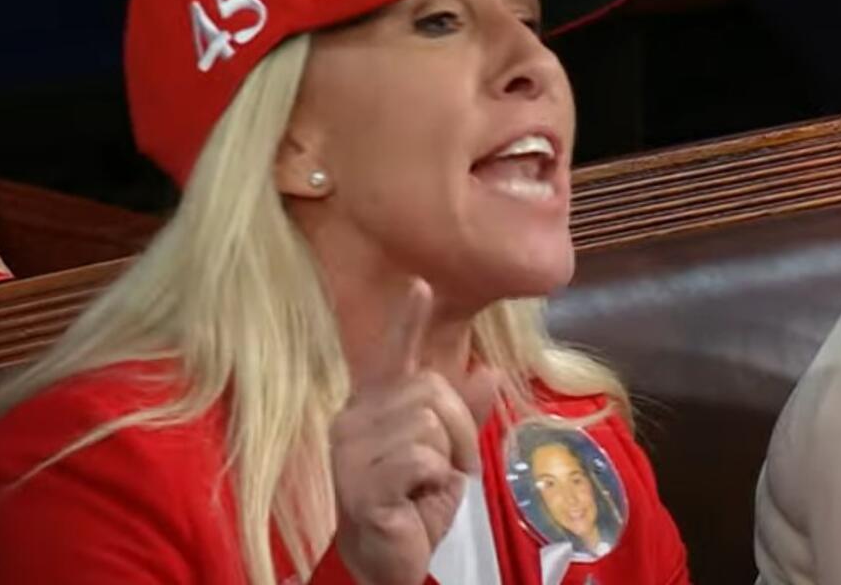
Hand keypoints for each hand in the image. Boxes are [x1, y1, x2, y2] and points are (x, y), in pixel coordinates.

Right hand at [331, 280, 497, 584]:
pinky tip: (416, 497)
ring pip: (429, 422)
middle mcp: (354, 418)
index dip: (408, 321)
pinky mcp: (361, 483)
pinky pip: (421, 457)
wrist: (383, 564)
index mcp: (372, 405)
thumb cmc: (412, 503)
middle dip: (460, 428)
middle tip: (451, 467)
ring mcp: (352, 450)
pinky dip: (435, 479)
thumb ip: (465, 414)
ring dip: (448, 457)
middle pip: (430, 388)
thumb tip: (489, 370)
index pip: (392, 355)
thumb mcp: (448, 455)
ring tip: (430, 484)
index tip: (421, 284)